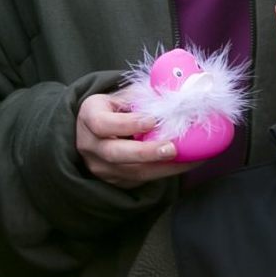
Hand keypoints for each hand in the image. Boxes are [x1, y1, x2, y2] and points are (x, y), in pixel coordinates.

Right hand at [77, 92, 198, 187]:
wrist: (99, 131)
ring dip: (162, 166)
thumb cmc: (116, 108)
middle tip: (172, 148)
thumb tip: (172, 98)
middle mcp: (90, 145)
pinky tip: (183, 163)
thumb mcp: (122, 96)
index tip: (153, 120)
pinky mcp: (115, 180)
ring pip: (131, 172)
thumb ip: (141, 97)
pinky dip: (163, 172)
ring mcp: (100, 166)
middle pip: (115, 154)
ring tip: (186, 158)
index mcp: (89, 117)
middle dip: (145, 153)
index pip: (103, 124)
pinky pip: (141, 180)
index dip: (128, 124)